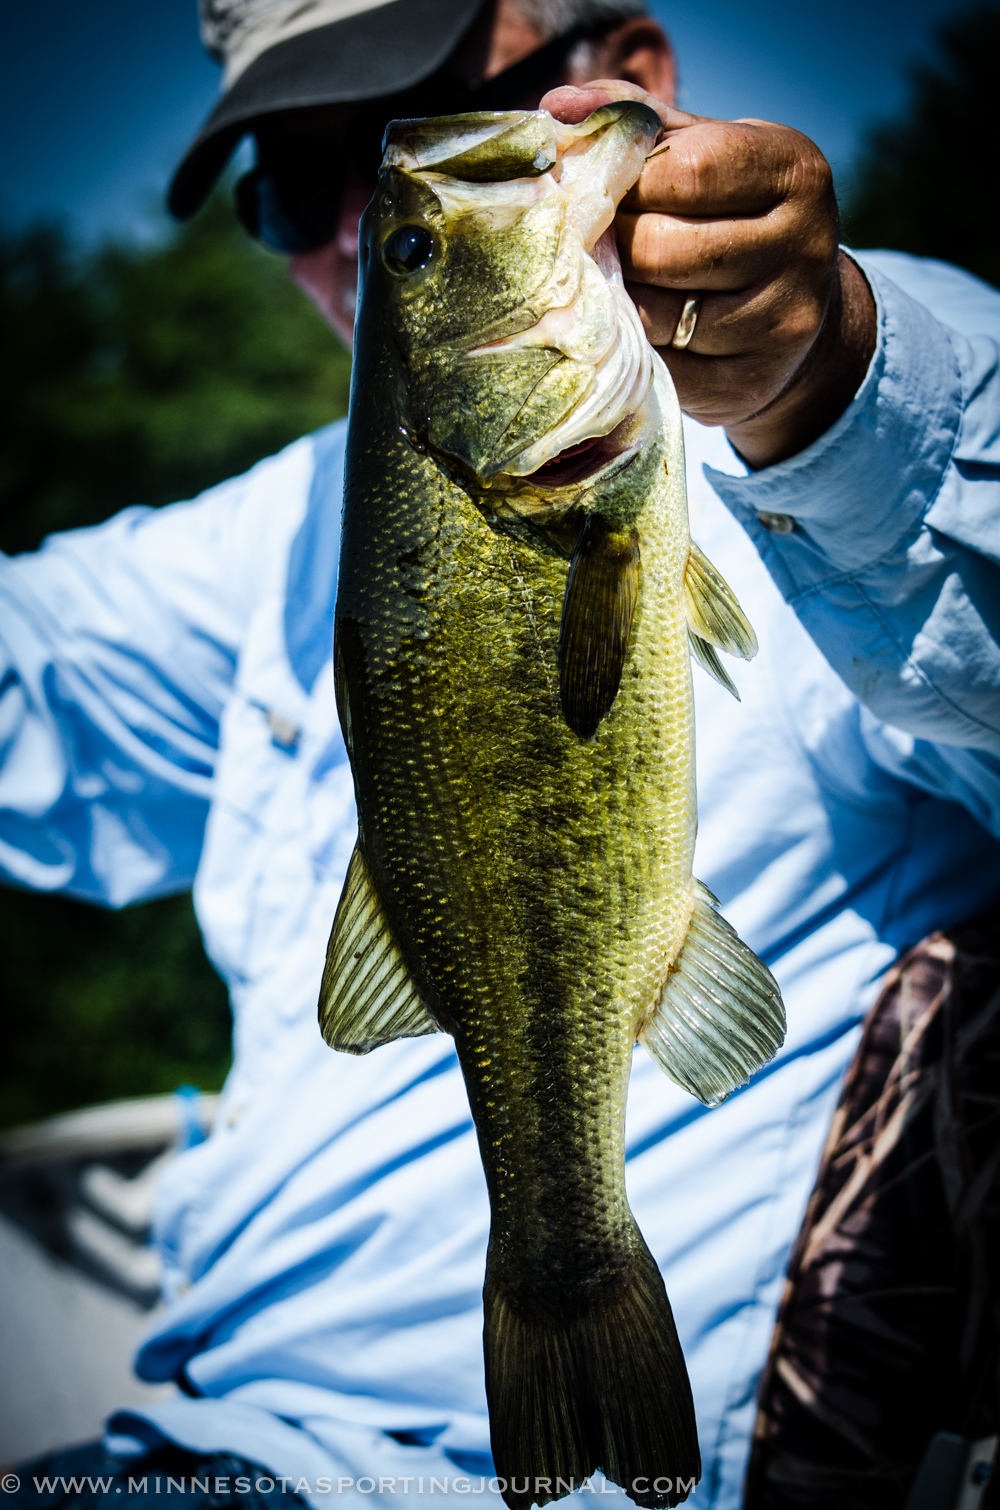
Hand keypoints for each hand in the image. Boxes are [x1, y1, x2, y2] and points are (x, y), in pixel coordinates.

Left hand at [541, 83, 875, 469]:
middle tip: (586, 246)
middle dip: (611, 247)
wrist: (799, 316)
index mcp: (792, 169)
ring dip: (613, 302)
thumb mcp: (707, 153)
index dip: (624, 183)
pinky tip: (625, 333)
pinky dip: (632, 350)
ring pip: (657, 313)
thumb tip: (558, 107)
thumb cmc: (734, 217)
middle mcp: (801, 244)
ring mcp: (780, 320)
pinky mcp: (751, 381)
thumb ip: (640, 124)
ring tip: (602, 287)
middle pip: (663, 248)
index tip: (596, 191)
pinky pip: (663, 367)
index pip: (685, 171)